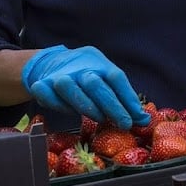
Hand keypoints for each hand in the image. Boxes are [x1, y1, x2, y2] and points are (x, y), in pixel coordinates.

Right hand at [21, 45, 150, 128]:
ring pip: (69, 87)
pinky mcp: (41, 85)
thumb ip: (123, 99)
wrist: (52, 62)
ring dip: (85, 105)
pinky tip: (70, 112)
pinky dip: (58, 105)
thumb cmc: (87, 76)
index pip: (116, 78)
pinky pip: (47, 95)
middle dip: (112, 105)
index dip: (128, 97)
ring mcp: (59, 75)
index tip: (139, 116)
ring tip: (100, 118)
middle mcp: (79, 68)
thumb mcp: (106, 80)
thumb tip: (145, 120)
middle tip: (125, 123)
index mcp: (98, 64)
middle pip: (95, 84)